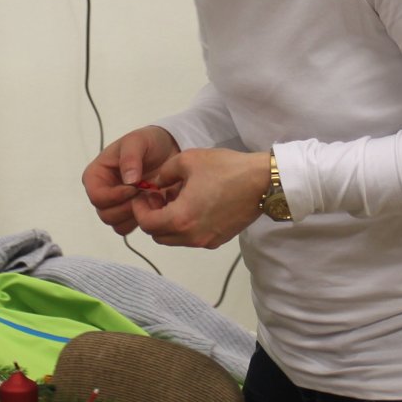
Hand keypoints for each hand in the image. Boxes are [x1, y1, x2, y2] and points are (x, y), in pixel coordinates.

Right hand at [83, 126, 180, 236]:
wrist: (169, 150)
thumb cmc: (149, 142)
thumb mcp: (138, 141)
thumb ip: (130, 158)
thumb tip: (128, 181)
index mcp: (96, 175)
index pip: (96, 196)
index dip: (114, 196)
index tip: (134, 187)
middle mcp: (103, 192)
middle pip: (105, 214)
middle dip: (127, 207)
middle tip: (146, 193)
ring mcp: (116, 205)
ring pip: (117, 225)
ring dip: (136, 215)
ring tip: (151, 198)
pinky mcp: (131, 214)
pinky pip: (131, 227)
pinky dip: (143, 221)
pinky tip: (154, 205)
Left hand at [130, 147, 269, 249]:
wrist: (262, 182)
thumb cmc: (225, 169)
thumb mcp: (187, 160)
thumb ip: (164, 173)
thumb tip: (156, 183)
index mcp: (180, 218)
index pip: (146, 224)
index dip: (139, 209)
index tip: (143, 194)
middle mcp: (191, 236)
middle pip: (158, 235)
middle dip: (152, 217)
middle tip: (157, 197)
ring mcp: (206, 240)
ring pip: (175, 239)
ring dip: (168, 222)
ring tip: (176, 199)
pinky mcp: (219, 240)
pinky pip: (192, 238)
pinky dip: (185, 226)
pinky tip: (194, 205)